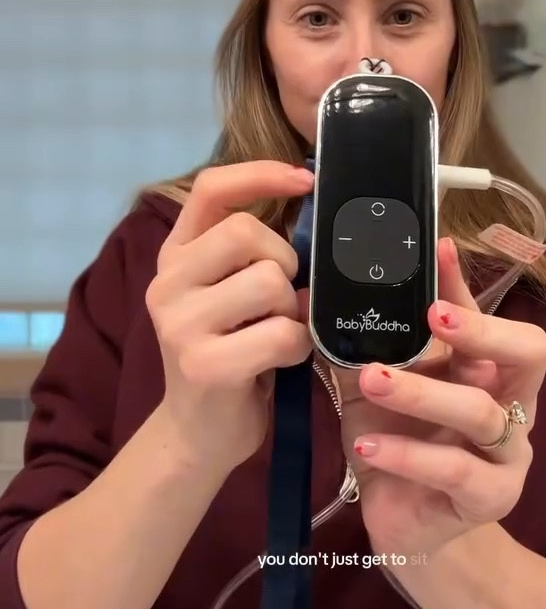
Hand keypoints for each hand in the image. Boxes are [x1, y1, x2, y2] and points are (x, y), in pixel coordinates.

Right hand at [145, 161, 314, 473]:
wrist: (198, 434)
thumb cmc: (232, 353)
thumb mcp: (232, 294)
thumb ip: (254, 252)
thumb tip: (316, 204)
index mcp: (176, 256)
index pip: (211, 190)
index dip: (260, 174)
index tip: (305, 179)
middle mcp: (167, 283)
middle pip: (245, 232)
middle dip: (283, 261)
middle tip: (283, 297)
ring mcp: (179, 325)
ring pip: (269, 282)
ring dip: (292, 309)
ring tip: (279, 332)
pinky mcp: (204, 365)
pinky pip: (281, 333)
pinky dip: (298, 347)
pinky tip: (282, 361)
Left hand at [332, 237, 545, 557]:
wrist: (404, 525)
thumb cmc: (396, 444)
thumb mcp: (376, 390)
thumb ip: (360, 347)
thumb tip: (311, 295)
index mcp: (485, 368)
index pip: (486, 314)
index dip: (463, 283)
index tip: (437, 247)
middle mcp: (509, 403)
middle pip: (528, 354)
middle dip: (484, 330)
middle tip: (433, 315)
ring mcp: (505, 454)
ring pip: (482, 413)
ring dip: (425, 392)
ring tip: (374, 379)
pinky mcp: (489, 499)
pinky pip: (457, 473)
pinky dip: (410, 455)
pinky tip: (368, 447)